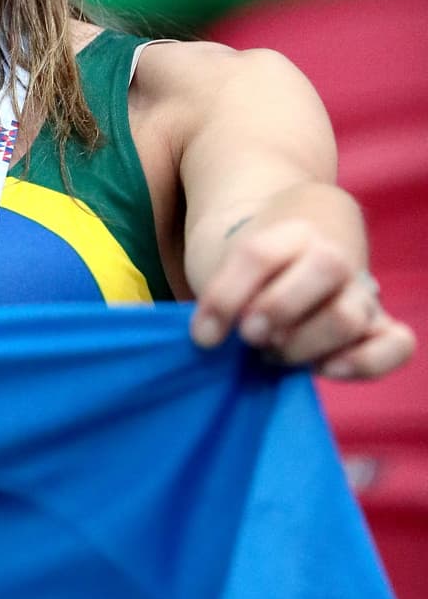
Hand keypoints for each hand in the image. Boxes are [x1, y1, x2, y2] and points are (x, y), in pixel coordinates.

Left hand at [189, 188, 415, 378]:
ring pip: (349, 314)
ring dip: (306, 343)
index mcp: (291, 229)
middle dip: (278, 309)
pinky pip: (396, 344)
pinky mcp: (378, 326)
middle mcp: (333, 256)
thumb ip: (221, 294)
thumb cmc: (253, 268)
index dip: (226, 297)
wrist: (294, 250)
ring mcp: (360, 292)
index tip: (202, 334)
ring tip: (272, 352)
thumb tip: (206, 338)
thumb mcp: (228, 264)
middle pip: (325, 268)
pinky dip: (366, 362)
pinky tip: (325, 369)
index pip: (260, 253)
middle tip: (248, 335)